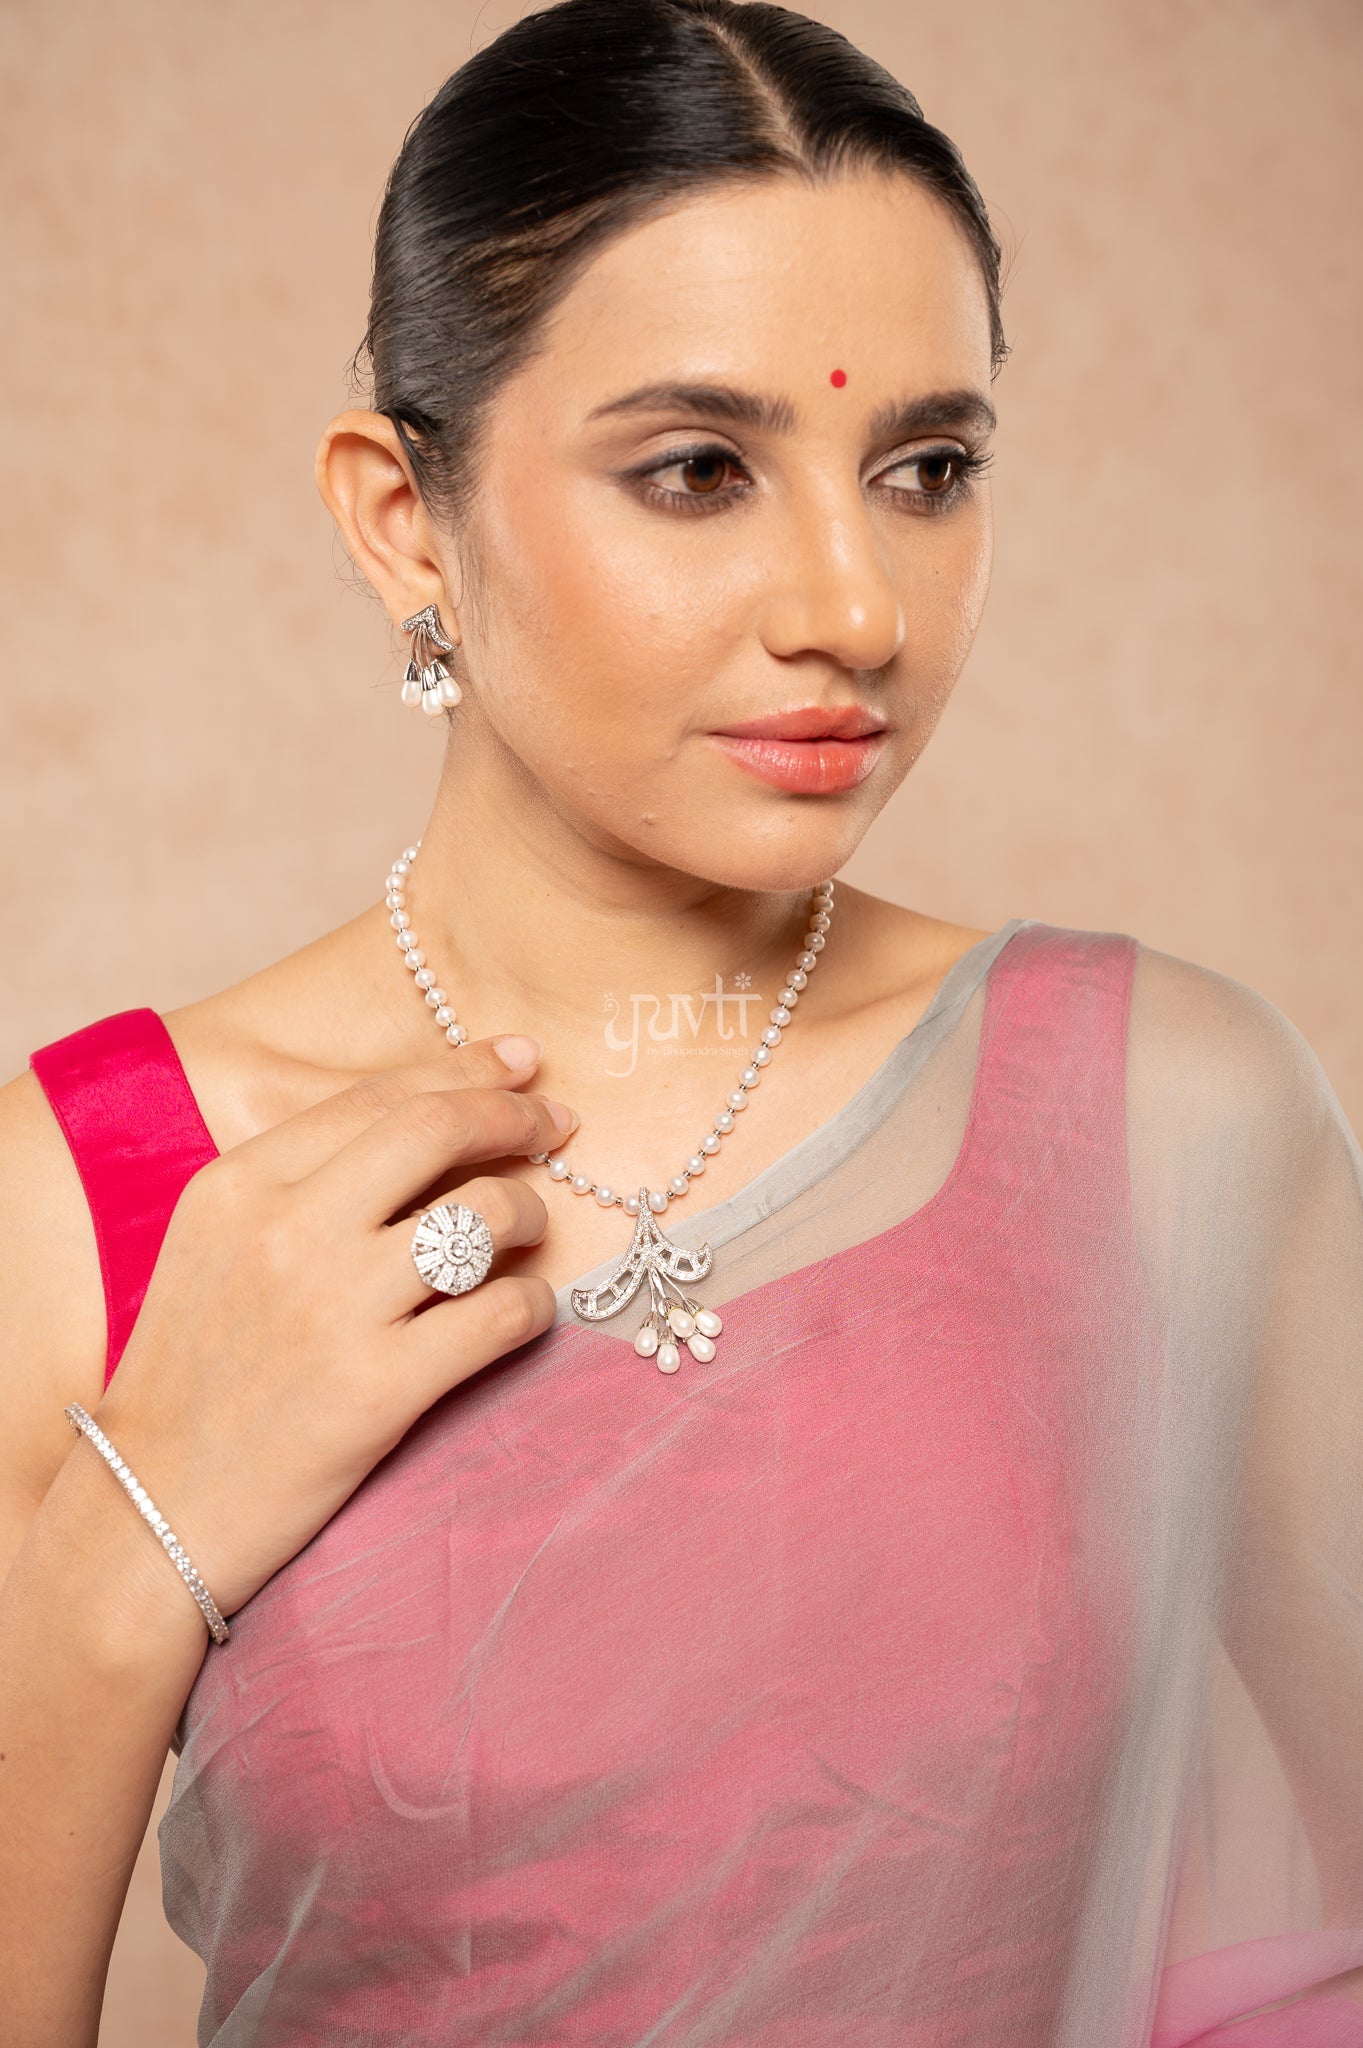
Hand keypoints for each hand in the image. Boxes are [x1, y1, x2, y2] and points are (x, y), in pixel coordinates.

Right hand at [86, 1037, 575, 1618]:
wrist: (151, 1505)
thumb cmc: (195, 1372)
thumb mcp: (214, 1244)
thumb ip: (301, 1180)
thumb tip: (427, 1119)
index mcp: (241, 1183)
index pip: (378, 1095)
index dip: (465, 1069)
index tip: (520, 1063)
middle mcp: (287, 1229)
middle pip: (437, 1129)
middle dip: (516, 1116)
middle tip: (558, 1126)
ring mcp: (335, 1308)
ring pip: (483, 1215)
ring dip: (530, 1214)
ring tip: (529, 1232)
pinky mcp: (379, 1387)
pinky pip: (501, 1315)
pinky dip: (534, 1304)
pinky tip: (527, 1309)